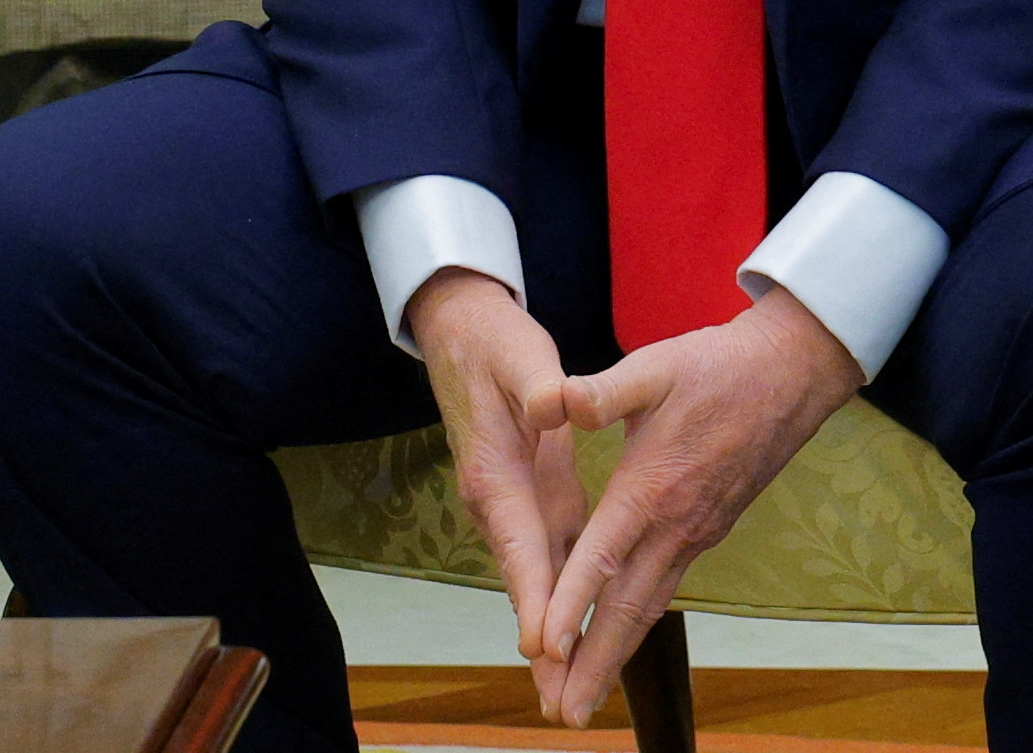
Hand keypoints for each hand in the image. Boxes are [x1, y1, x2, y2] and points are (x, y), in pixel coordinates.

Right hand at [407, 268, 588, 672]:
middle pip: (523, 581)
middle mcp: (496, 500)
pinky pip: (543, 564)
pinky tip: (571, 644)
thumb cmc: (495, 344)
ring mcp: (509, 506)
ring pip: (532, 581)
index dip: (535, 594)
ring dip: (549, 636)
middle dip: (542, 641)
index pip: (520, 541)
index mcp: (496, 470)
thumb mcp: (520, 354)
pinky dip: (556, 606)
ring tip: (566, 692)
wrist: (461, 335)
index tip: (546, 644)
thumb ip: (539, 383)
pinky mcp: (526, 503)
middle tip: (559, 699)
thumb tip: (555, 403)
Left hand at [530, 286, 864, 724]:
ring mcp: (695, 533)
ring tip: (584, 699)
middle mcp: (676, 523)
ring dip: (614, 655)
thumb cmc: (716, 366)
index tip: (545, 646)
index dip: (572, 601)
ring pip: (648, 608)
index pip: (604, 555)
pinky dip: (635, 625)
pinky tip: (616, 640)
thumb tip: (559, 401)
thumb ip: (603, 389)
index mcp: (653, 485)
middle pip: (629, 608)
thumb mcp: (653, 366)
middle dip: (594, 663)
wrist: (790, 375)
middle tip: (564, 713)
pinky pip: (664, 589)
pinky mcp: (705, 531)